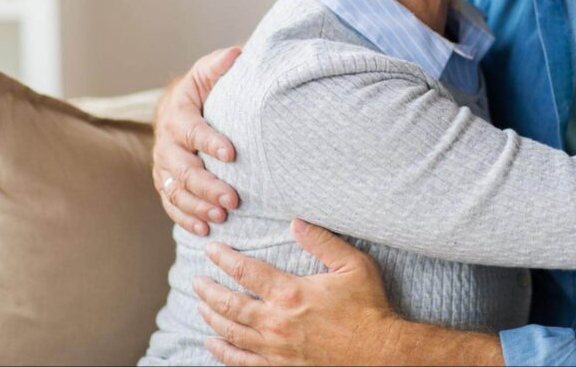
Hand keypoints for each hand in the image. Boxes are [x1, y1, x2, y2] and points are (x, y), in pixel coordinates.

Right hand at [152, 46, 242, 235]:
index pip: (192, 131)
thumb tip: (235, 54)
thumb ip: (219, 66)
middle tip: (233, 199)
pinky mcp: (165, 183)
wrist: (178, 109)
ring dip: (198, 206)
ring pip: (176, 191)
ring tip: (223, 216)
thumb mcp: (207, 73)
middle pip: (184, 169)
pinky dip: (186, 218)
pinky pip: (171, 205)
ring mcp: (163, 167)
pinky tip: (205, 229)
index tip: (232, 153)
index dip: (210, 142)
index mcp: (178, 115)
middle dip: (208, 186)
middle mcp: (166, 143)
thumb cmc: (202, 90)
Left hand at [194, 219, 397, 365]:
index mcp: (291, 293)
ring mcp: (275, 349)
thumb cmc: (368, 307)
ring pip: (231, 332)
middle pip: (230, 304)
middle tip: (197, 280)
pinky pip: (241, 361)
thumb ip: (322, 242)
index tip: (211, 250)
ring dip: (211, 318)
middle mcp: (276, 322)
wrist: (378, 352)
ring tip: (200, 306)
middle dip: (209, 290)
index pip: (246, 272)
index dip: (225, 259)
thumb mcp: (353, 265)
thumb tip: (296, 222)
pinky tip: (211, 343)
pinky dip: (223, 352)